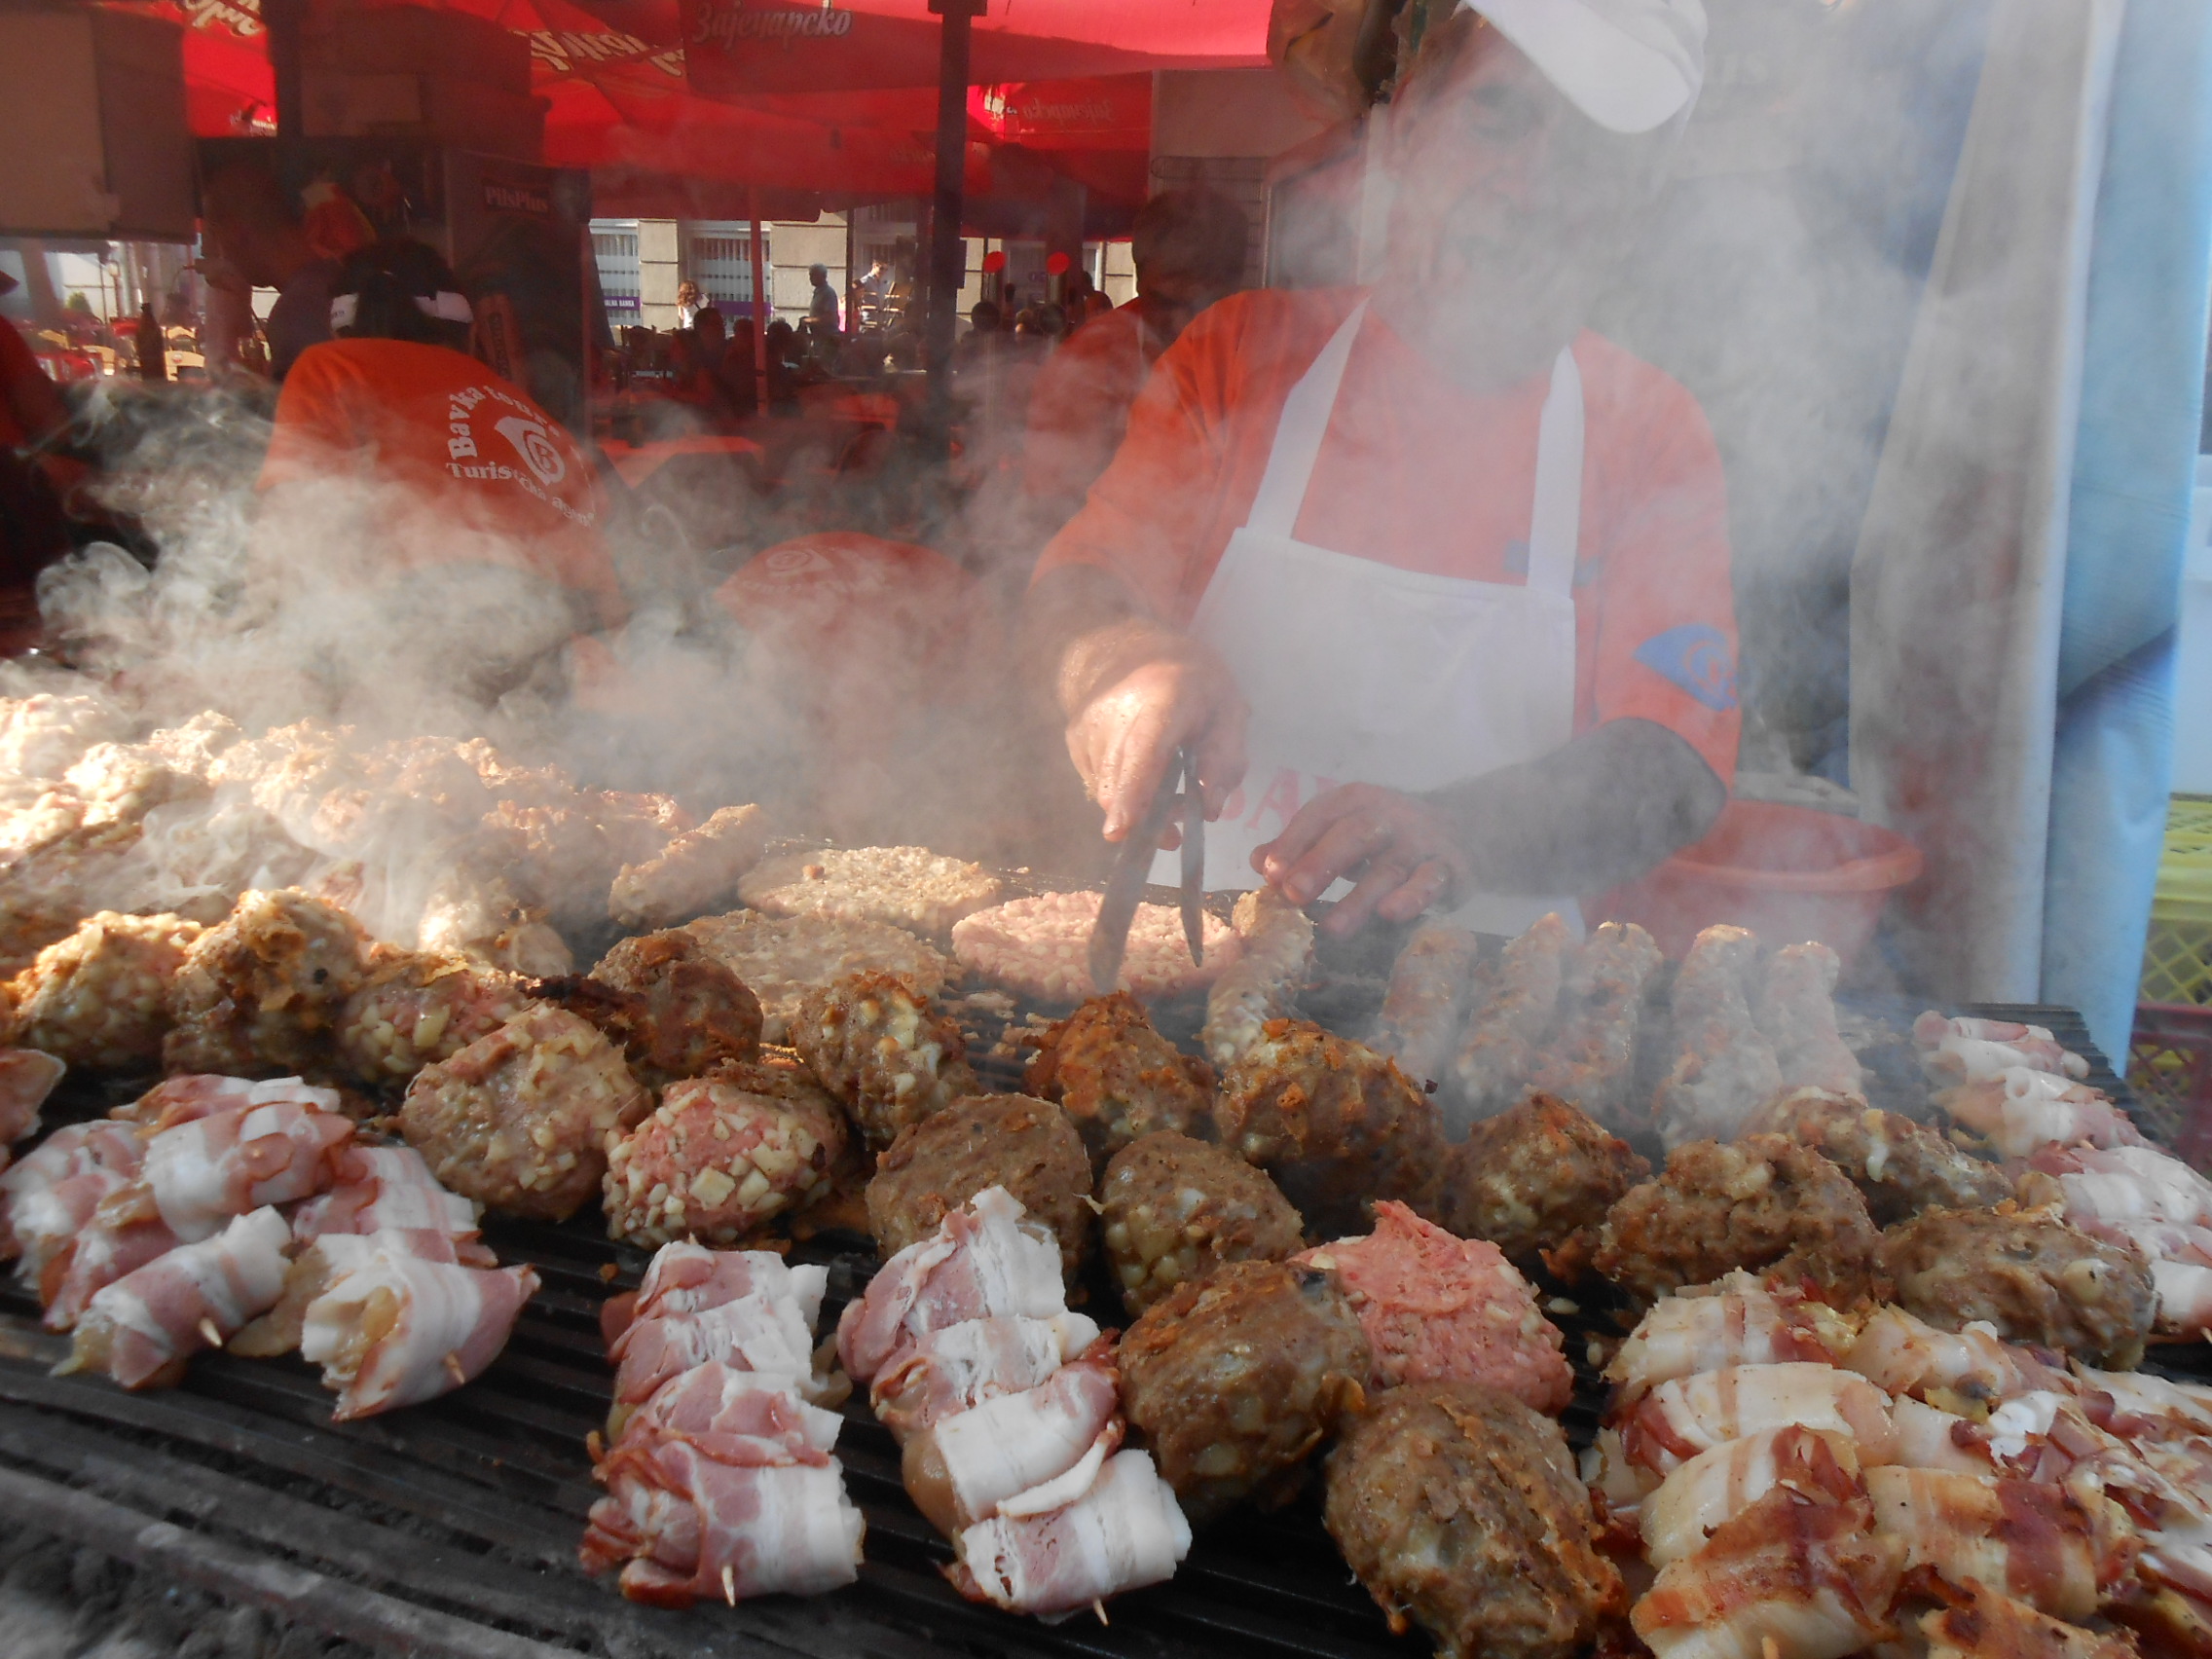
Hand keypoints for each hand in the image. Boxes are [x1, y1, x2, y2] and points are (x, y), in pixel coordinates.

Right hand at [1060, 623, 1247, 841]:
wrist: (1126, 647)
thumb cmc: (1188, 678)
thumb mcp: (1227, 707)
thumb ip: (1225, 757)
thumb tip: (1209, 808)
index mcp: (1162, 699)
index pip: (1142, 750)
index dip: (1132, 791)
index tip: (1121, 828)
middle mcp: (1114, 715)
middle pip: (1119, 783)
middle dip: (1147, 820)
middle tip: (1176, 830)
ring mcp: (1088, 729)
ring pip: (1108, 792)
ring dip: (1138, 806)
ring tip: (1168, 788)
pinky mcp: (1075, 743)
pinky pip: (1101, 784)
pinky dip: (1124, 791)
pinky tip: (1142, 770)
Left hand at [1254, 783, 1469, 935]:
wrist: (1461, 828)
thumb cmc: (1385, 835)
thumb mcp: (1343, 829)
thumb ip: (1302, 845)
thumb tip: (1260, 862)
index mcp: (1355, 801)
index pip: (1320, 815)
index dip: (1294, 842)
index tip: (1271, 874)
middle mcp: (1388, 816)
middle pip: (1354, 834)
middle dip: (1322, 862)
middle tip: (1295, 894)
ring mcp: (1421, 842)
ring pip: (1389, 868)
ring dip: (1359, 898)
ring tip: (1333, 928)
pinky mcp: (1450, 868)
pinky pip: (1432, 881)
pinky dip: (1414, 896)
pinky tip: (1392, 913)